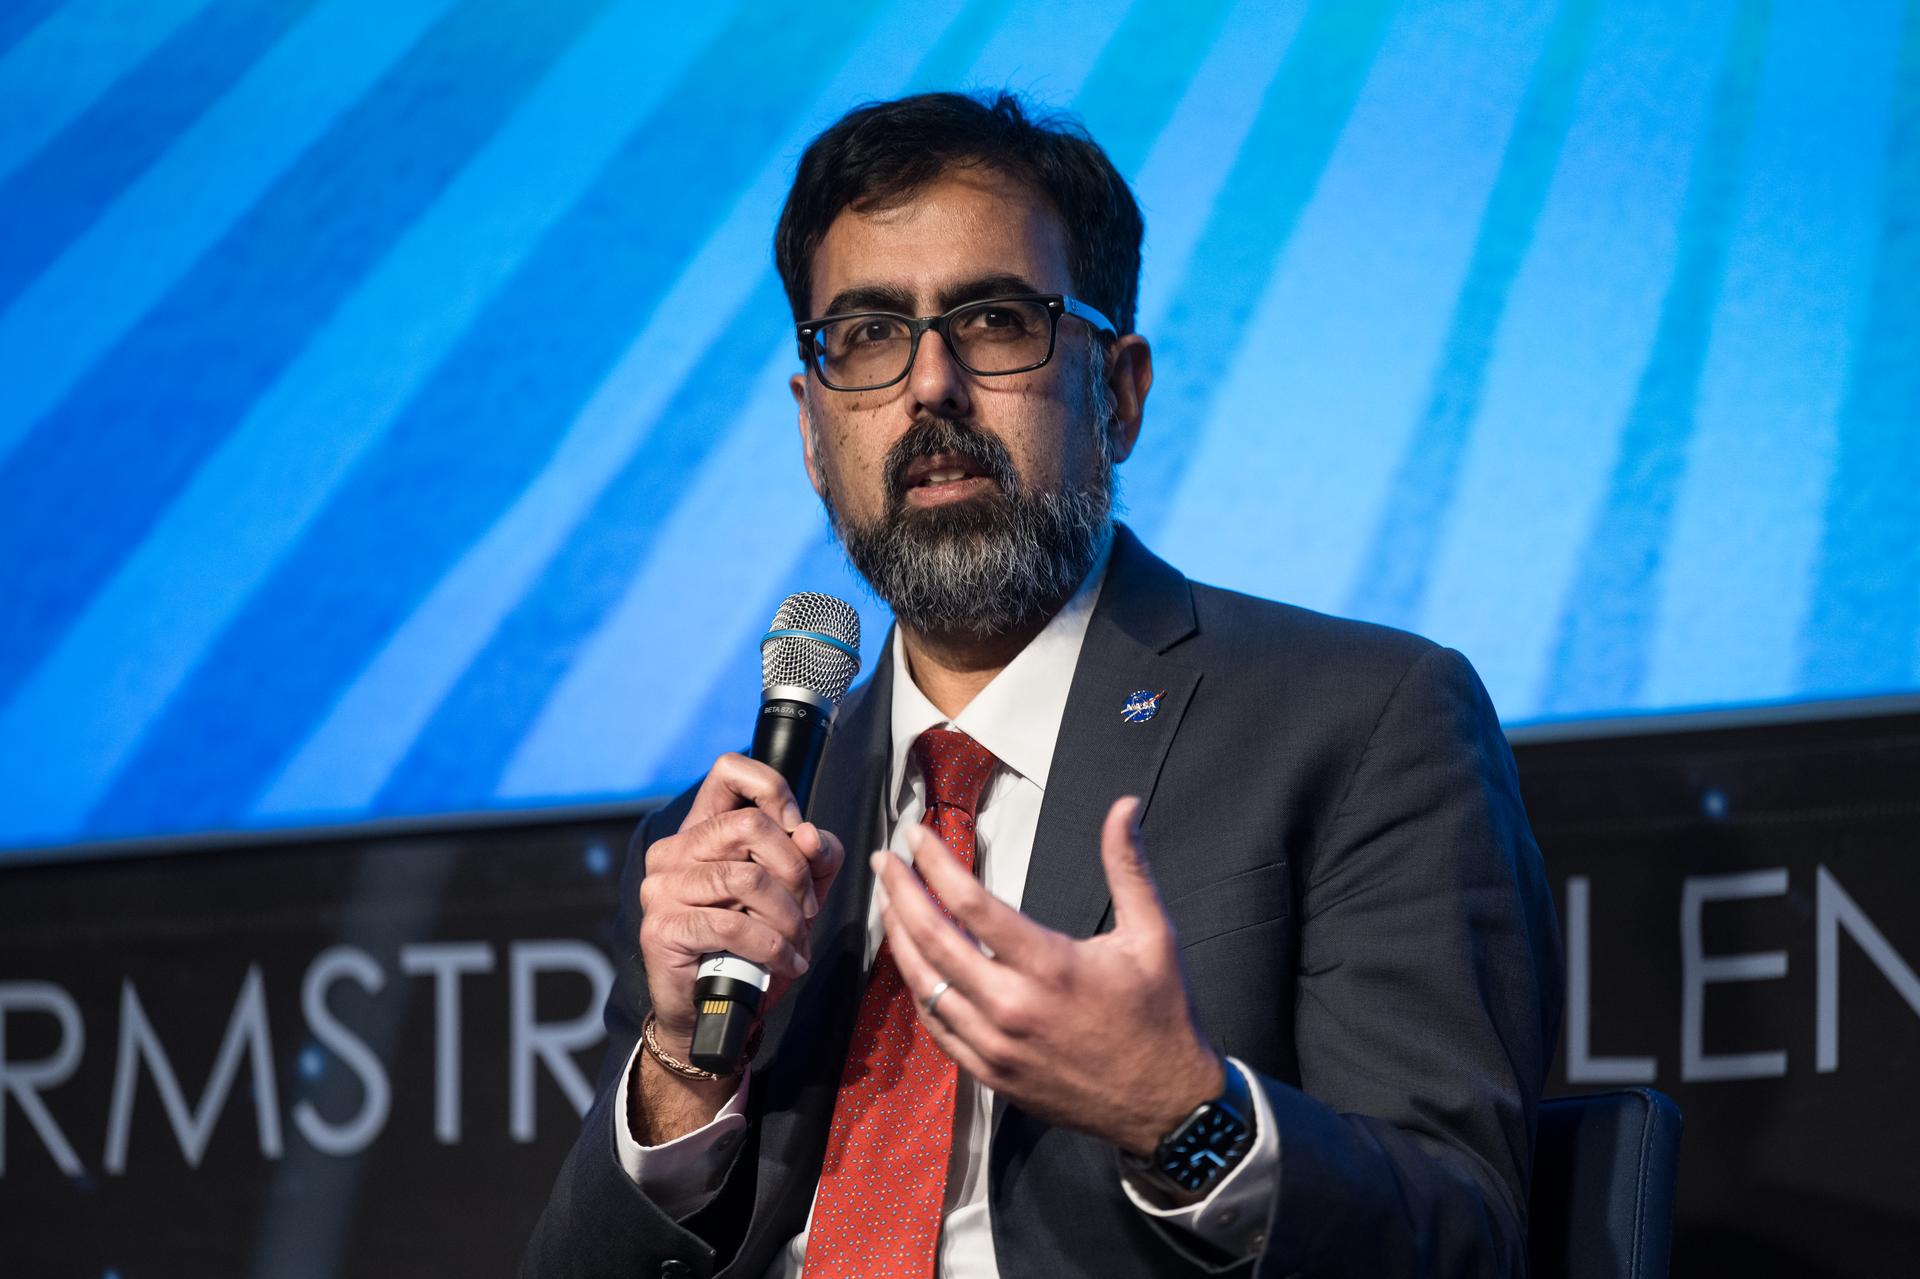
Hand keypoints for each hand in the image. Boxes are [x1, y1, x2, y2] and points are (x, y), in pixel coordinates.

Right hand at [637, 753, 844, 1054]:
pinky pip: (733, 925)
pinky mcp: (662, 927)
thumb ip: (814, 858)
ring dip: (788, 916)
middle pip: (749, 824)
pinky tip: (785, 962)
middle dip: (794, 869)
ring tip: (798, 942)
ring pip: (747, 877)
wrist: (715, 1012)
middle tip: (808, 909)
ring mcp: (662, 887)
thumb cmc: (752, 948)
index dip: (773, 790)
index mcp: (703, 830)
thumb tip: (810, 833)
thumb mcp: (796, 894)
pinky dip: (773, 947)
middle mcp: (674, 850)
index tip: (798, 830)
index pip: (729, 770)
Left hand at [874, 796, 1223, 1155]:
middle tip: (884, 861)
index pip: (971, 904)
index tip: (915, 836)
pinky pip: (936, 1027)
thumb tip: (1124, 807)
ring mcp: (996, 1047)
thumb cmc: (1160, 1016)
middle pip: (934, 941)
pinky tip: (912, 963)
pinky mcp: (991, 1075)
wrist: (1166, 1106)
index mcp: (1050, 966)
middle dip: (901, 893)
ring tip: (889, 903)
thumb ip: (1129, 866)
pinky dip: (918, 989)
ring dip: (899, 939)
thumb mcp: (1154, 935)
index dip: (934, 863)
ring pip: (924, 986)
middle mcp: (1014, 1007)